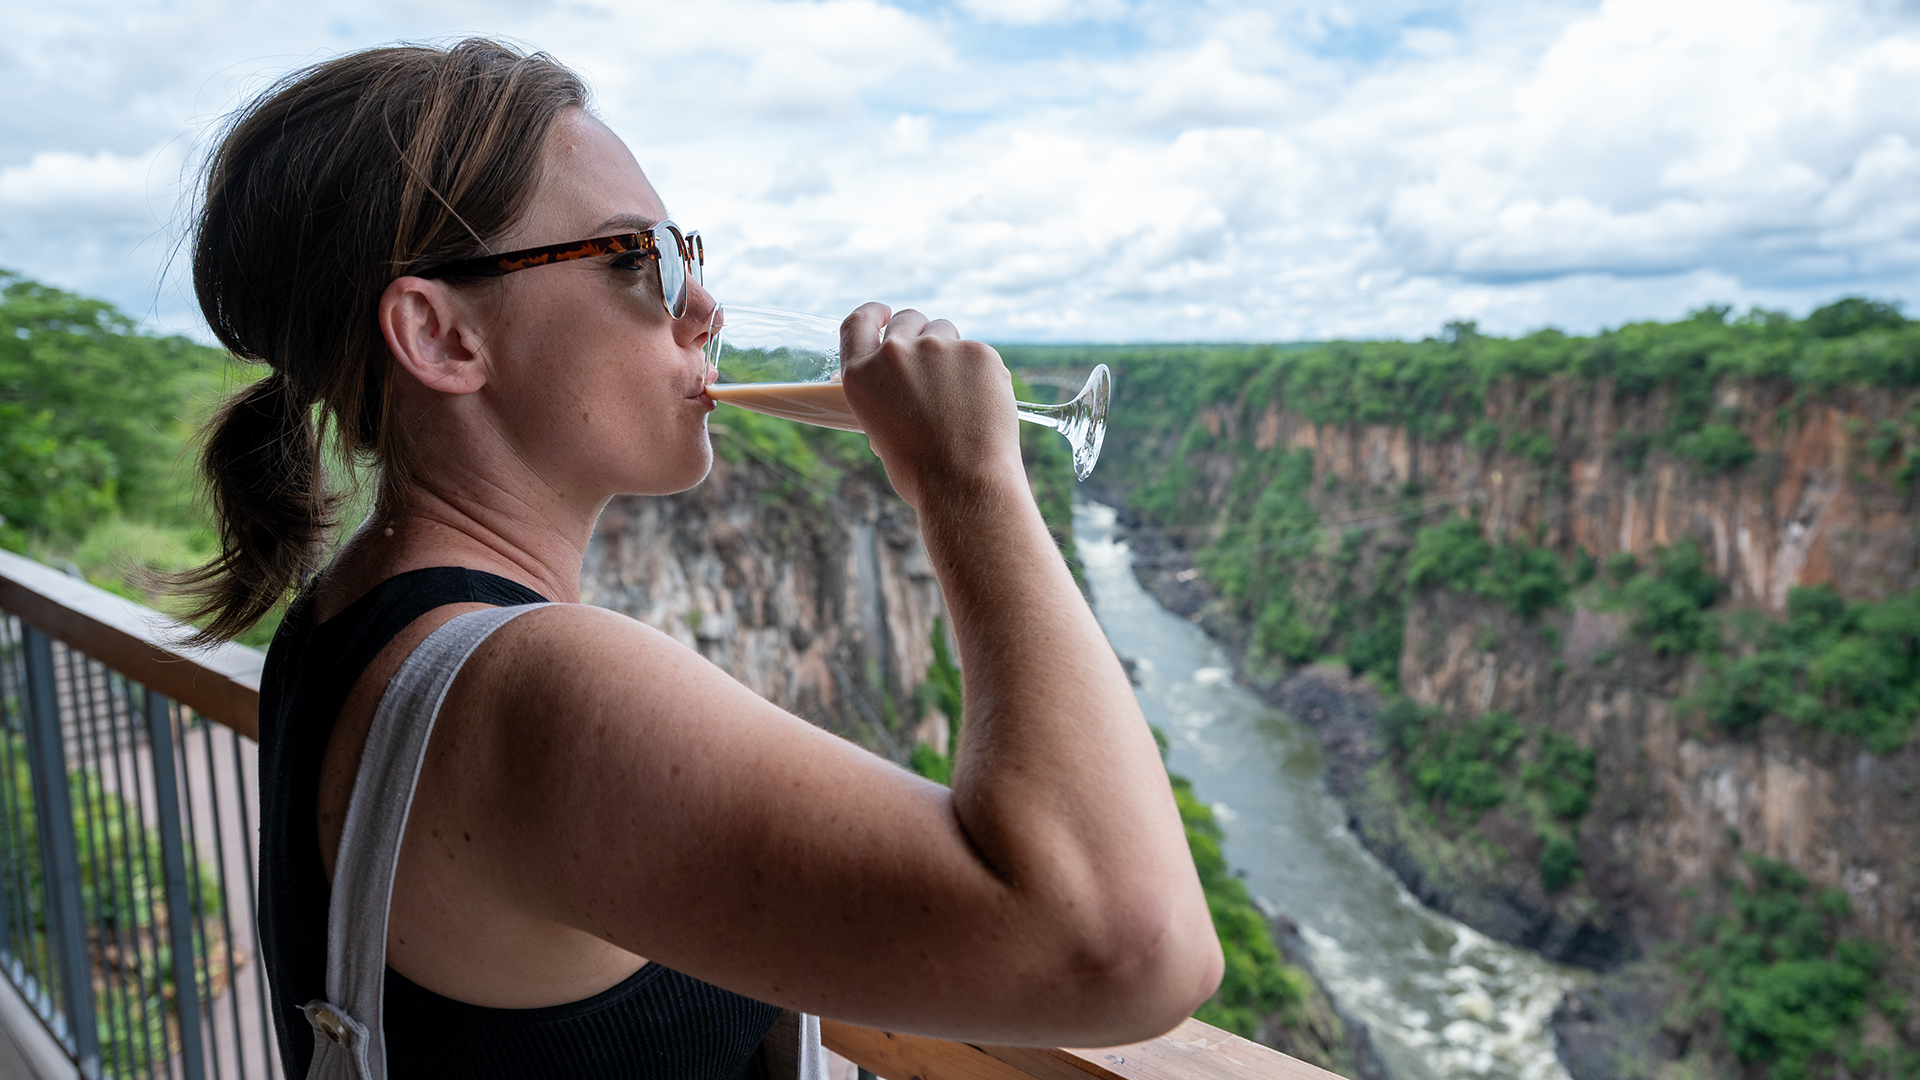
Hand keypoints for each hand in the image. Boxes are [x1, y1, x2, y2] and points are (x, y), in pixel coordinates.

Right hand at [839, 303, 1024, 508]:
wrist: (964, 484)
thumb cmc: (921, 472)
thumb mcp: (880, 432)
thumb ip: (886, 398)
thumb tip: (904, 389)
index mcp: (861, 375)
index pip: (857, 323)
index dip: (872, 314)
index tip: (883, 313)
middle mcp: (894, 353)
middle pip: (907, 320)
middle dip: (918, 334)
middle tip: (932, 363)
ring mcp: (938, 348)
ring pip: (945, 331)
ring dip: (950, 351)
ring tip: (960, 394)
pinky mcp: (977, 352)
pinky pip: (977, 352)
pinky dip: (980, 372)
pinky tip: (983, 405)